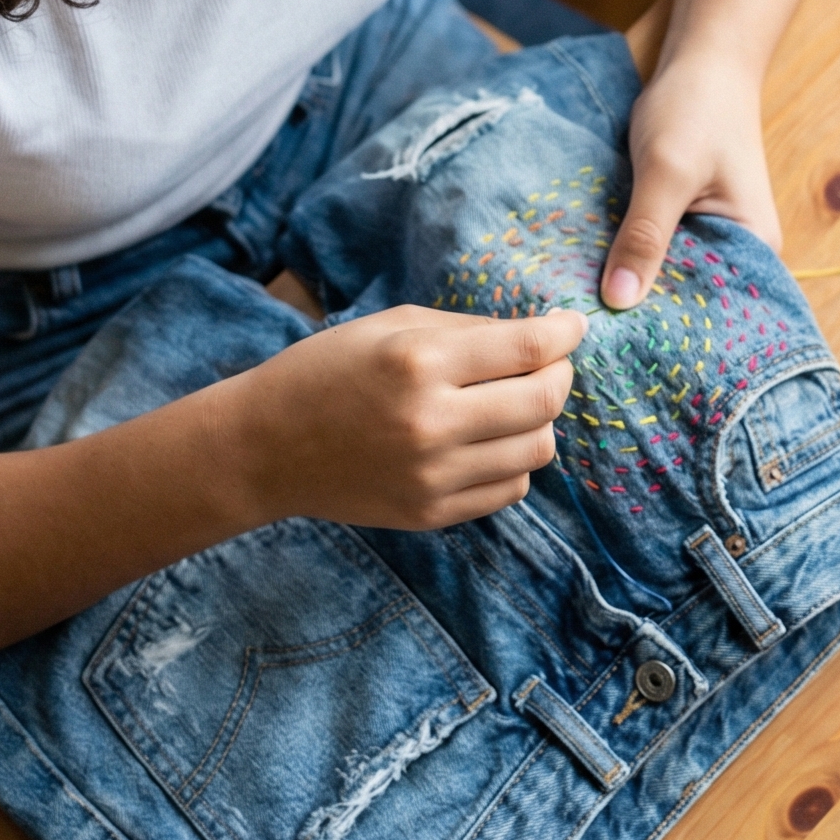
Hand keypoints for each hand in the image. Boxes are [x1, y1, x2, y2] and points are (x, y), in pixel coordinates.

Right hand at [209, 304, 583, 529]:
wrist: (265, 447)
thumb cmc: (328, 370)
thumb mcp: (394, 325)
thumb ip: (470, 330)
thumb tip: (542, 335)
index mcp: (419, 362)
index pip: (528, 347)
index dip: (565, 333)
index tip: (574, 325)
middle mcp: (431, 422)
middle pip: (544, 400)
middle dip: (560, 374)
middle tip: (551, 362)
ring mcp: (433, 476)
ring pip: (537, 449)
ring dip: (539, 420)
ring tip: (514, 401)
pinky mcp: (431, 514)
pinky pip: (510, 489)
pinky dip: (514, 460)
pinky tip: (490, 439)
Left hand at [601, 48, 780, 308]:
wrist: (702, 60)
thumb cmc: (697, 109)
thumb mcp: (667, 171)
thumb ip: (645, 234)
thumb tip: (619, 302)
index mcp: (755, 249)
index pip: (714, 313)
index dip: (669, 332)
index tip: (617, 349)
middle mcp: (738, 252)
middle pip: (687, 300)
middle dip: (642, 312)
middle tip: (586, 333)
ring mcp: (710, 237)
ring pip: (665, 276)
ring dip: (630, 284)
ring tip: (581, 310)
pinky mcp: (684, 222)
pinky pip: (655, 251)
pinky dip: (627, 256)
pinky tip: (590, 271)